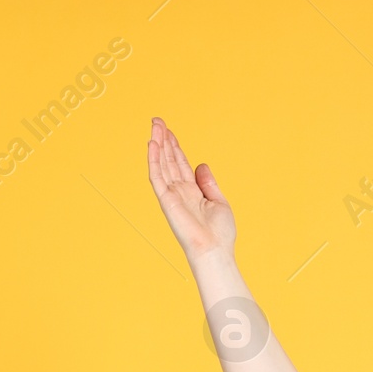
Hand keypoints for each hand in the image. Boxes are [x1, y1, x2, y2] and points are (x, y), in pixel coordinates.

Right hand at [146, 117, 235, 263]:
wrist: (214, 250)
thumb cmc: (219, 234)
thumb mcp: (219, 202)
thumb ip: (208, 183)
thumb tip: (201, 165)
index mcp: (192, 192)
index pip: (180, 164)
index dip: (174, 147)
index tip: (169, 132)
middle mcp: (179, 192)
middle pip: (168, 160)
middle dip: (163, 140)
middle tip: (157, 121)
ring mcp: (171, 195)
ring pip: (161, 164)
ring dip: (157, 144)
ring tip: (154, 125)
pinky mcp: (166, 200)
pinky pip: (157, 176)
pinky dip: (154, 159)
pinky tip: (152, 144)